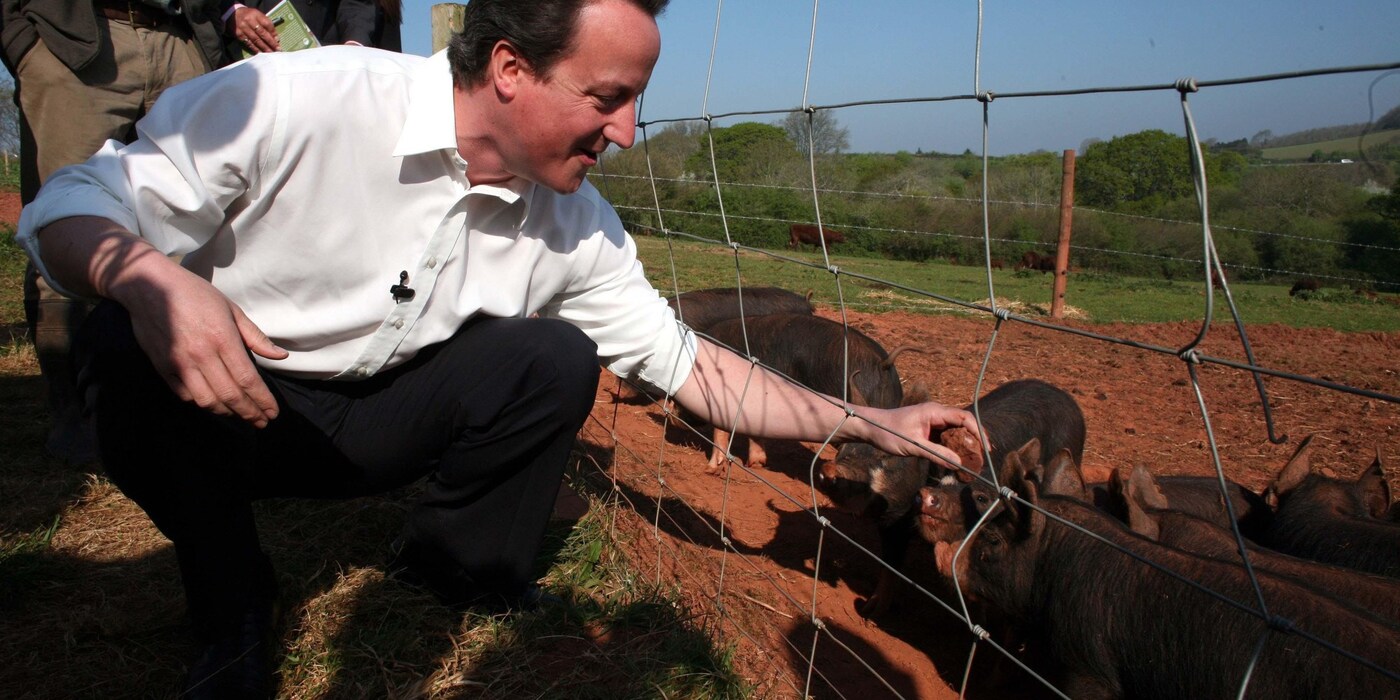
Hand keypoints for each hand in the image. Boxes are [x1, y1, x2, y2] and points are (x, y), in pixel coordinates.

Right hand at [122, 265, 288, 427]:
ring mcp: (179, 362)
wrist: (149, 286)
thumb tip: (281, 356)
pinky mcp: (162, 366)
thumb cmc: (195, 295)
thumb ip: (256, 337)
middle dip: (249, 413)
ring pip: (207, 400)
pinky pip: (185, 394)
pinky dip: (202, 403)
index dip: (262, 400)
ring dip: (227, 413)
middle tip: (262, 422)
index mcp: (223, 338)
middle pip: (230, 395)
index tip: (273, 412)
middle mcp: (201, 354)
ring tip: (241, 416)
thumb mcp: (231, 309)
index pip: (248, 380)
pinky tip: (214, 403)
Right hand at [229, 7, 280, 53]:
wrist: (232, 14)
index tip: (278, 41)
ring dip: (264, 48)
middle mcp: (249, 21)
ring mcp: (243, 28)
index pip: (267, 24)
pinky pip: (249, 43)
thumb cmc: (249, 16)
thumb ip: (266, 24)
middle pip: (262, 33)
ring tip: (271, 53)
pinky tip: (261, 53)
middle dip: (271, 42)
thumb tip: (275, 38)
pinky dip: (256, 49)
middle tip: (277, 50)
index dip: (273, 33)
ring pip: (256, 40)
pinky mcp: (239, 35)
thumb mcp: (258, 16)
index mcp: (256, 14)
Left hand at [857, 401, 987, 469]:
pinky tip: (957, 461)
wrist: (870, 428)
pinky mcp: (928, 430)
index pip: (965, 418)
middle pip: (964, 424)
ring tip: (972, 462)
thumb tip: (958, 463)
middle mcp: (936, 414)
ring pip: (956, 432)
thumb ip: (935, 454)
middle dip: (975, 440)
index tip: (985, 448)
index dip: (978, 432)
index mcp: (934, 411)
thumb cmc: (888, 432)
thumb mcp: (912, 446)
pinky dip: (953, 448)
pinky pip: (946, 438)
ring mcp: (933, 422)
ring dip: (965, 445)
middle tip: (982, 459)